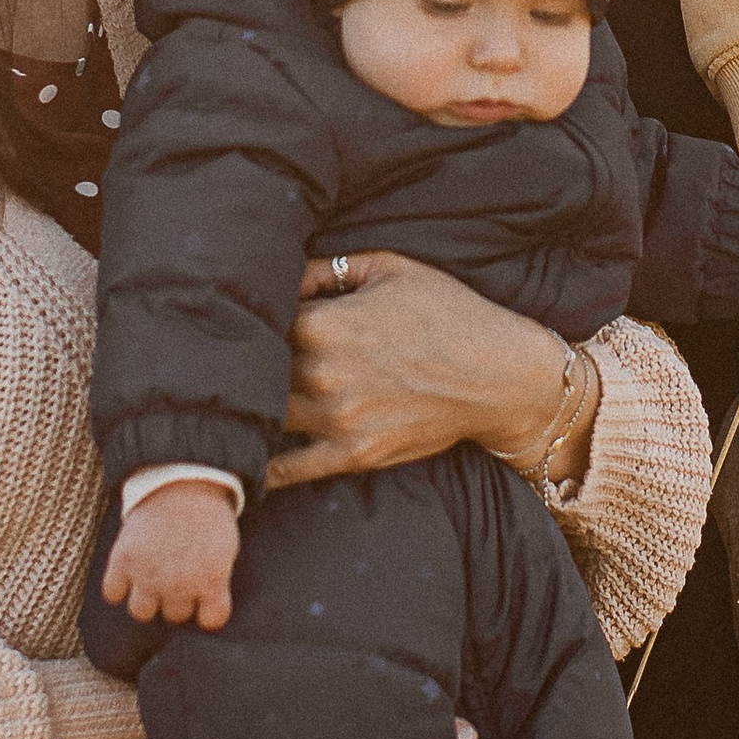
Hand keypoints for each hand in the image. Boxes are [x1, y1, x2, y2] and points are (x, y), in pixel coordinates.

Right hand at [101, 482, 241, 629]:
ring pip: (142, 612)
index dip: (208, 610)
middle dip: (177, 599)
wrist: (182, 479)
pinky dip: (118, 587)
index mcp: (212, 580)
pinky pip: (112, 593)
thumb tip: (204, 606)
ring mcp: (148, 574)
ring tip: (152, 580)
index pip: (212, 621)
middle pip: (175, 616)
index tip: (206, 596)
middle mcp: (179, 584)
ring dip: (147, 599)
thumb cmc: (208, 515)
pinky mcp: (122, 560)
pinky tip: (128, 573)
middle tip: (177, 576)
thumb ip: (217, 580)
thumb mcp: (226, 549)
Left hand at [270, 250, 571, 486]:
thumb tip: (284, 272)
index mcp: (323, 323)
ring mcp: (337, 418)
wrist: (498, 374)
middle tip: (241, 364)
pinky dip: (263, 468)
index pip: (262, 323)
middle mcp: (321, 372)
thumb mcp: (389, 269)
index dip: (257, 323)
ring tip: (240, 405)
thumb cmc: (447, 312)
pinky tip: (244, 462)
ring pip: (265, 416)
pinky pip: (290, 469)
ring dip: (253, 410)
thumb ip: (328, 268)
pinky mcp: (354, 454)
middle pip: (258, 372)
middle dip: (251, 366)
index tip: (251, 324)